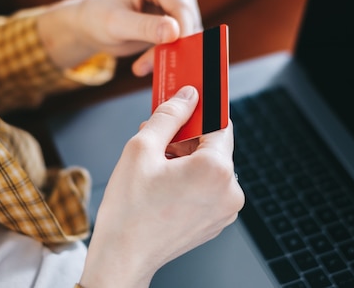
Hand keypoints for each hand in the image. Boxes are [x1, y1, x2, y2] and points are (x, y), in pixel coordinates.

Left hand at [36, 0, 201, 75]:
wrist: (90, 25)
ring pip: (189, 26)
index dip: (184, 30)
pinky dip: (170, 51)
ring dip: (171, 48)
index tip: (180, 55)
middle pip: (187, 14)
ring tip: (143, 65)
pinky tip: (147, 62)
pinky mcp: (176, 12)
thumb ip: (145, 27)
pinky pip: (184, 34)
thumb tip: (175, 32)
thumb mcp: (116, 25)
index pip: (179, 2)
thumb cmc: (97, 18)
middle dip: (174, 42)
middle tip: (148, 65)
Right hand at [79, 86, 244, 287]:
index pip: (219, 123)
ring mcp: (226, 210)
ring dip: (187, 160)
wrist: (123, 257)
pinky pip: (209, 188)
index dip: (198, 112)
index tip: (184, 108)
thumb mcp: (141, 148)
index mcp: (215, 170)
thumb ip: (169, 115)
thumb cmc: (129, 210)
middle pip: (214, 147)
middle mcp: (230, 191)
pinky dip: (191, 180)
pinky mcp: (217, 221)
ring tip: (156, 168)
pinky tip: (165, 185)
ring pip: (210, 167)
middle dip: (186, 139)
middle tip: (157, 141)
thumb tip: (188, 96)